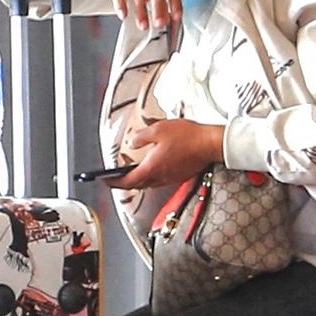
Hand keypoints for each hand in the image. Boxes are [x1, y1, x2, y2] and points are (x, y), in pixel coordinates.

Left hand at [107, 116, 227, 193]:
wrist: (210, 144)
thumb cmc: (188, 137)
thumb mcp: (158, 130)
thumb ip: (141, 137)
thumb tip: (132, 142)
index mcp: (151, 167)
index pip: (127, 181)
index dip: (114, 182)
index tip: (105, 180)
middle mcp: (160, 177)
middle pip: (138, 185)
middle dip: (125, 182)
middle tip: (117, 177)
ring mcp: (171, 178)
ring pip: (149, 183)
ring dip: (139, 179)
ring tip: (133, 171)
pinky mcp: (180, 176)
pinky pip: (161, 180)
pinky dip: (153, 176)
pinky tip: (154, 166)